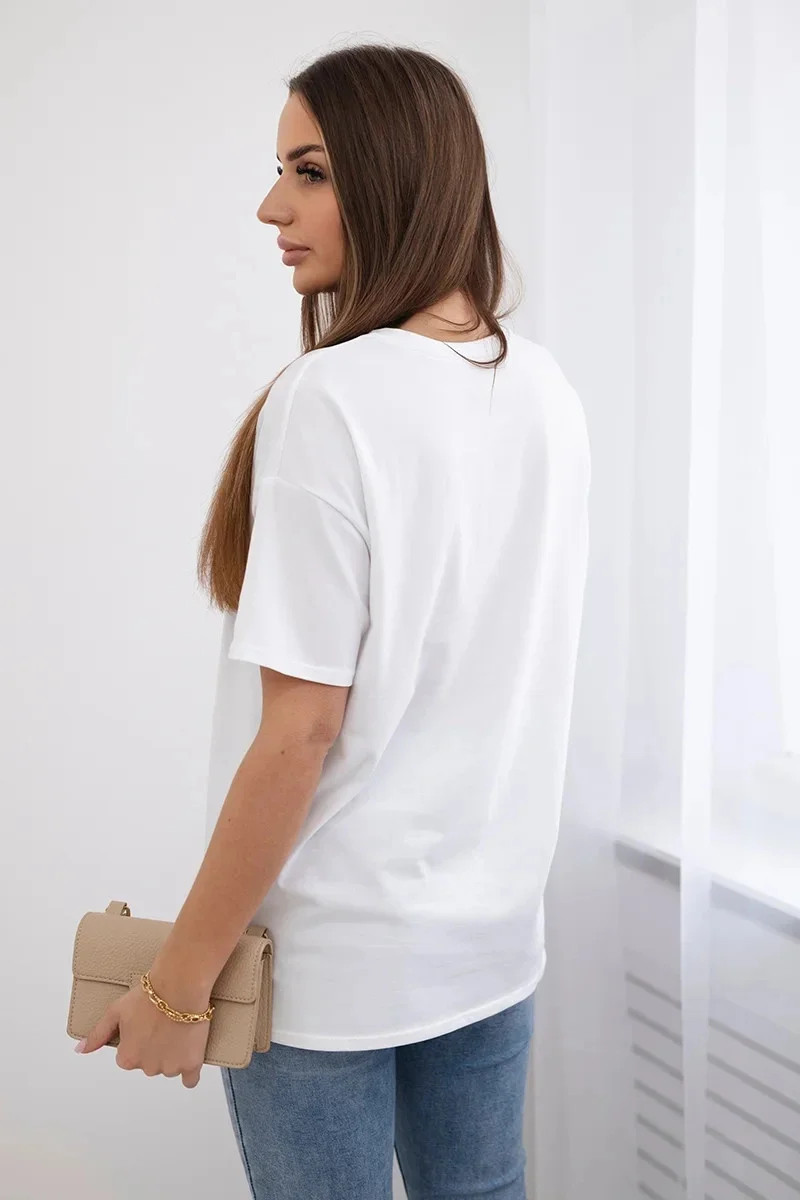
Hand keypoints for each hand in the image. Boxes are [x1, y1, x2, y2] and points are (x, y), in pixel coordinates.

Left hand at [76, 973, 211, 1088]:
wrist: (179, 986)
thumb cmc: (148, 996)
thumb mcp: (116, 1011)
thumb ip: (98, 1034)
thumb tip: (80, 1050)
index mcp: (128, 1058)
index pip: (129, 1057)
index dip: (138, 1040)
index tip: (145, 1026)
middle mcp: (147, 1068)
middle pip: (150, 1063)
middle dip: (154, 1048)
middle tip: (161, 1024)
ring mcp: (171, 1068)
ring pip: (169, 1068)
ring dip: (172, 1055)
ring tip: (177, 1030)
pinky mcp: (191, 1064)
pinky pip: (189, 1080)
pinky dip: (189, 1073)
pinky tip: (189, 1060)